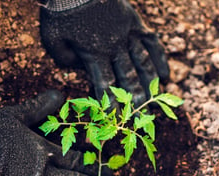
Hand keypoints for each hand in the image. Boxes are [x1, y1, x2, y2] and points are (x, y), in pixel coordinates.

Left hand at [40, 0, 168, 106]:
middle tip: (141, 119)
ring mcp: (127, 34)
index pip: (105, 84)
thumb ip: (65, 59)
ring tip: (155, 102)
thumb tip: (79, 70)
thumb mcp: (53, 39)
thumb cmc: (61, 12)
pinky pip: (152, 42)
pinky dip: (160, 59)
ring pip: (143, 63)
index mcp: (93, 54)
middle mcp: (114, 47)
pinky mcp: (134, 22)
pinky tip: (165, 75)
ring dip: (150, 84)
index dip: (110, 103)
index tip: (115, 118)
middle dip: (135, 101)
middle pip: (128, 78)